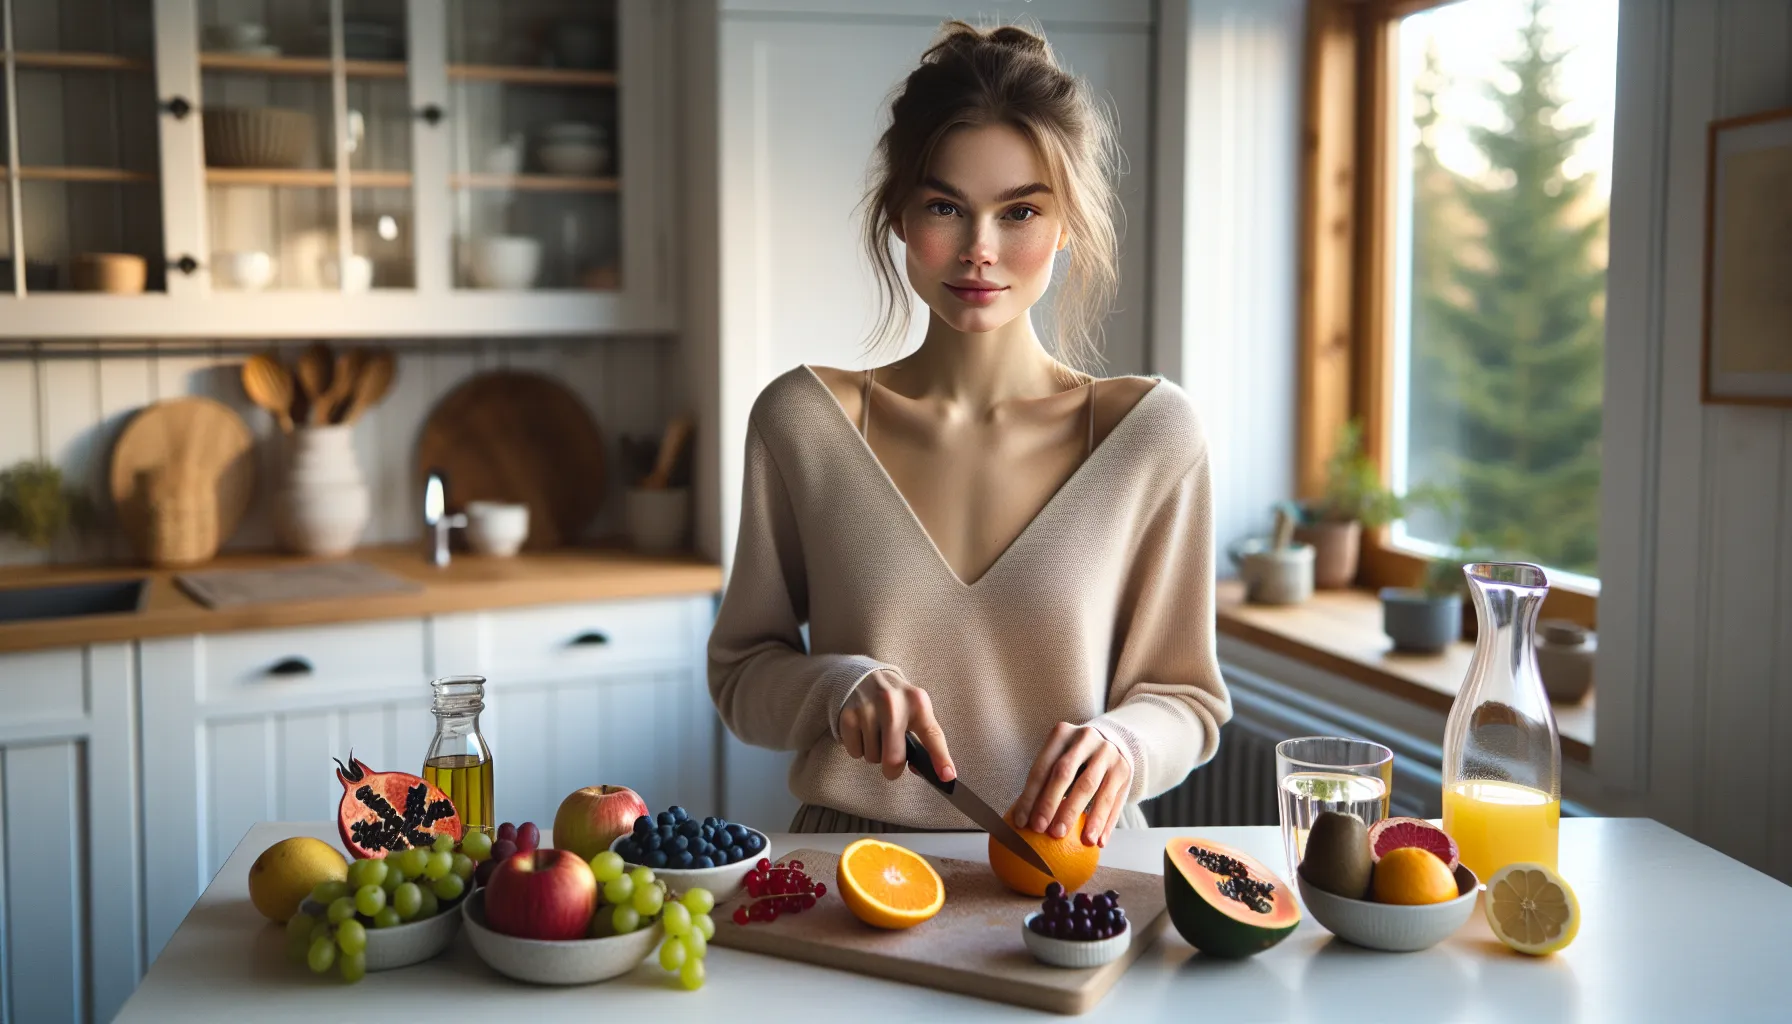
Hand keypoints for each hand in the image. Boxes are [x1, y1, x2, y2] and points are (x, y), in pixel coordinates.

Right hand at [838, 669, 953, 782]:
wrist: (864, 674)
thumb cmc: (895, 699)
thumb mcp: (914, 708)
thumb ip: (922, 736)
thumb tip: (920, 768)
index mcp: (917, 702)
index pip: (932, 735)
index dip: (941, 759)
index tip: (947, 776)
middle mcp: (892, 703)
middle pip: (894, 758)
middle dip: (893, 769)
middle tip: (892, 761)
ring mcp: (868, 709)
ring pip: (873, 757)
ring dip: (875, 753)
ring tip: (876, 733)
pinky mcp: (848, 716)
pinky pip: (855, 752)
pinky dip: (859, 748)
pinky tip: (862, 730)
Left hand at [1009, 722, 1130, 847]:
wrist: (1113, 741)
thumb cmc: (1074, 758)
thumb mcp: (1059, 757)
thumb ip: (1044, 782)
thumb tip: (1019, 821)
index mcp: (1061, 734)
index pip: (1041, 768)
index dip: (1029, 796)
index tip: (1021, 823)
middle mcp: (1085, 738)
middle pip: (1064, 774)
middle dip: (1052, 804)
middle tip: (1044, 831)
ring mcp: (1107, 752)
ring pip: (1092, 788)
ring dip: (1086, 817)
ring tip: (1080, 841)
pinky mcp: (1124, 769)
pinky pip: (1114, 799)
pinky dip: (1106, 822)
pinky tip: (1098, 842)